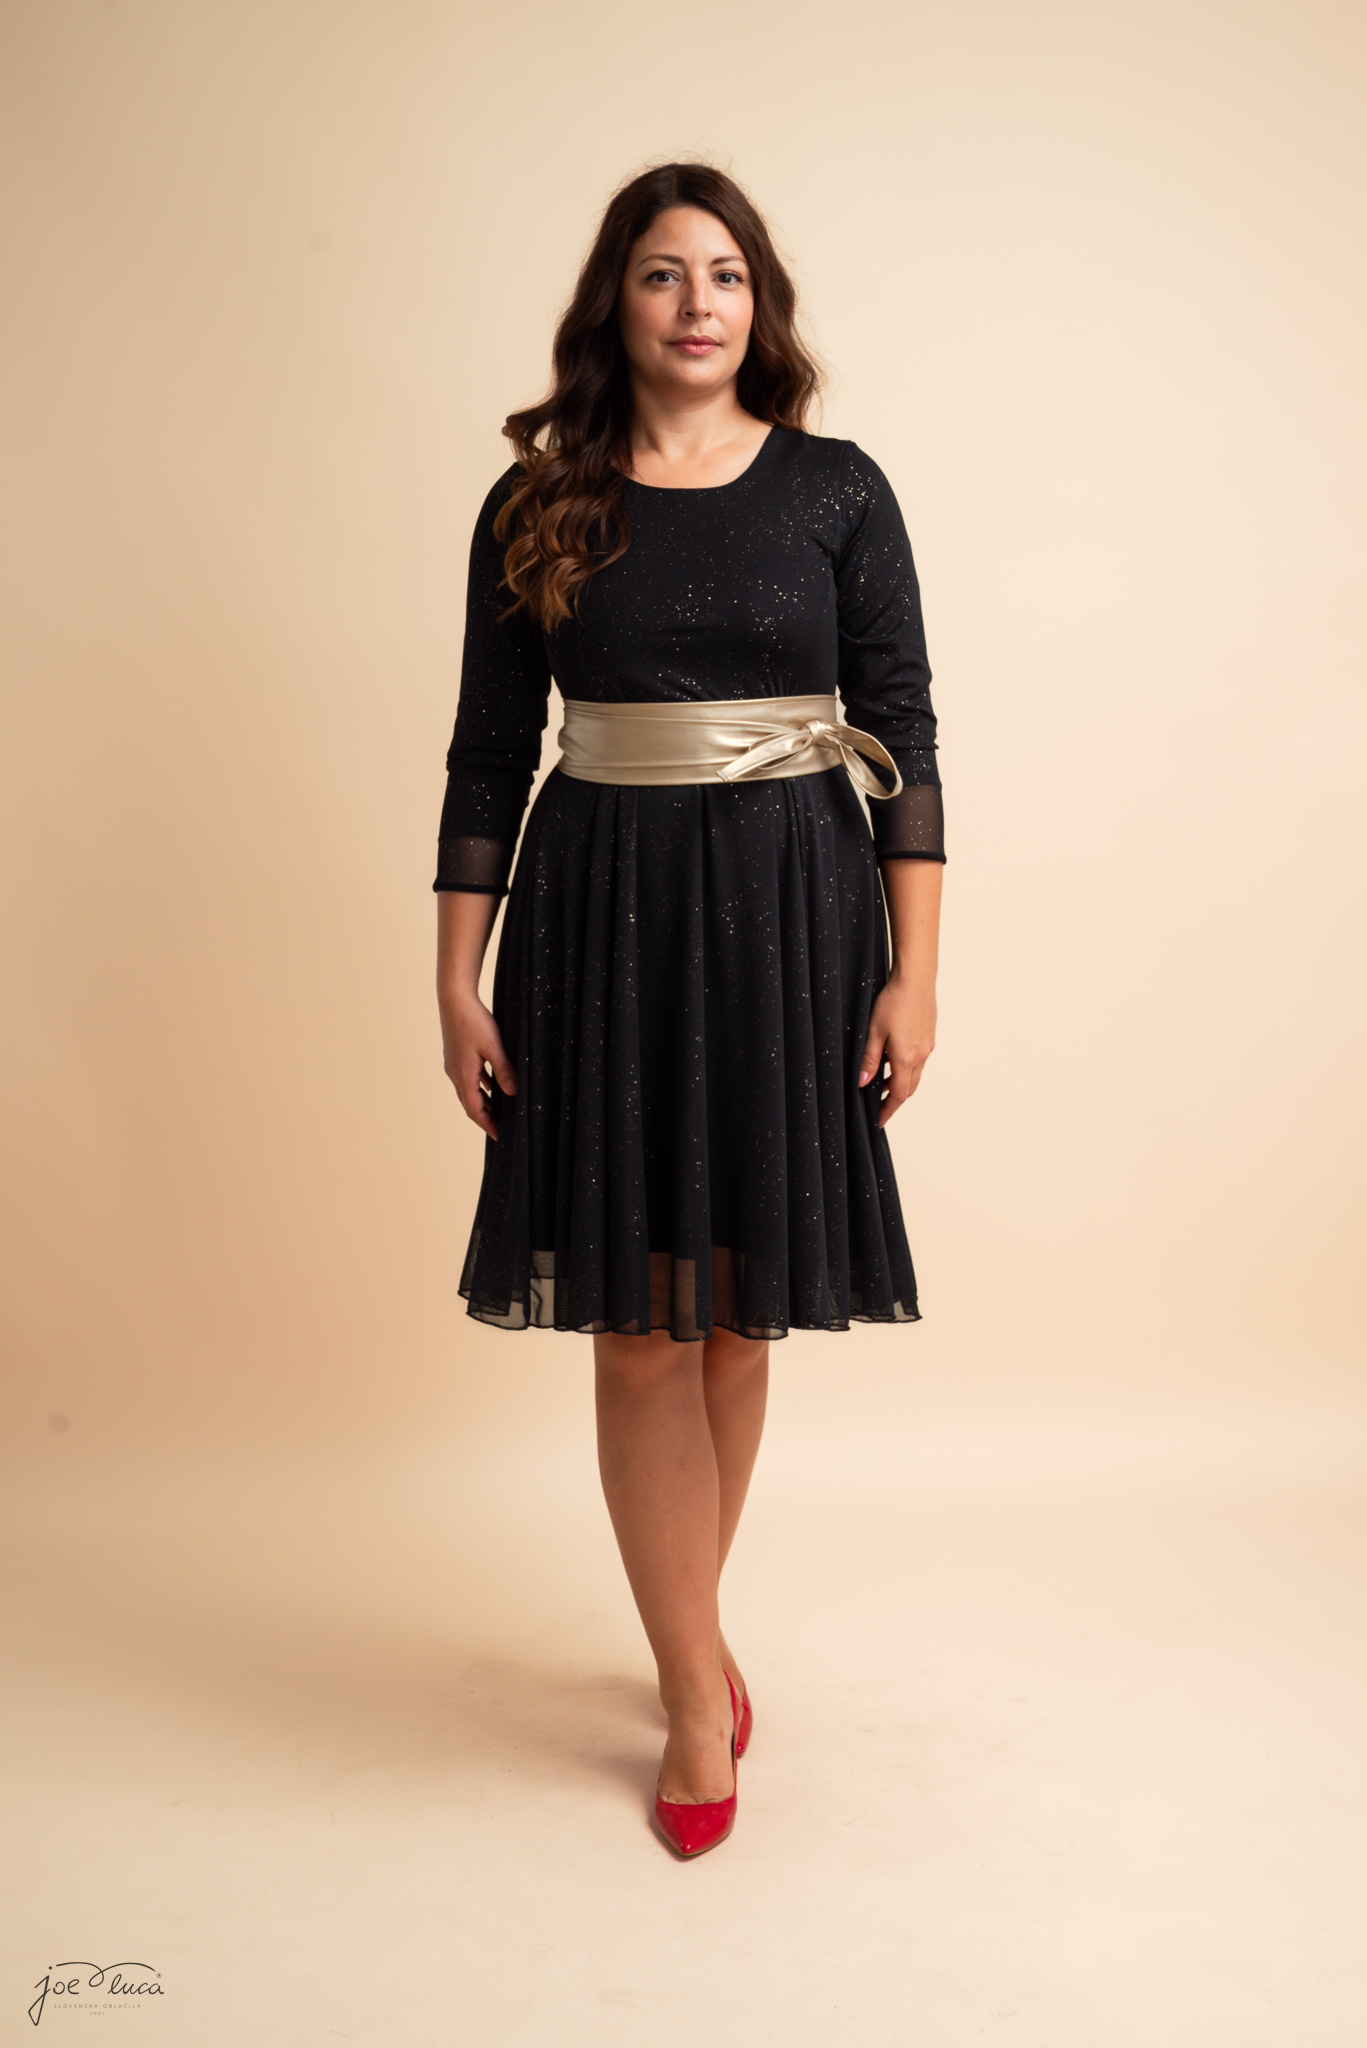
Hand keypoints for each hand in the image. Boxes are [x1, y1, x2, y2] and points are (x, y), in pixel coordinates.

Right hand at [440, 991, 515, 1139]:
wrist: (454, 999)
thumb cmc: (474, 1021)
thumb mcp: (494, 1046)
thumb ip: (503, 1070)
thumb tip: (513, 1093)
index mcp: (463, 1075)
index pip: (475, 1110)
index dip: (488, 1125)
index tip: (501, 1136)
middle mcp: (455, 1073)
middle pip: (470, 1103)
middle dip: (486, 1117)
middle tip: (501, 1129)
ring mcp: (454, 1064)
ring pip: (469, 1090)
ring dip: (483, 1102)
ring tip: (499, 1111)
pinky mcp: (456, 1055)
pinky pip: (469, 1078)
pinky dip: (481, 1086)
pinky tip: (492, 1085)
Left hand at [857, 974, 935, 1127]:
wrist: (916, 979)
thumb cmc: (894, 1001)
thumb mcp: (873, 1032)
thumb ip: (869, 1059)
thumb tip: (862, 1082)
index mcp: (906, 1059)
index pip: (898, 1095)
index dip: (888, 1110)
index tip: (880, 1120)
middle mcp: (921, 1056)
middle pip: (909, 1088)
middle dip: (894, 1100)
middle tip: (880, 1106)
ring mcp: (927, 1046)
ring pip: (915, 1074)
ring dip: (900, 1083)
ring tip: (883, 1083)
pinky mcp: (929, 1036)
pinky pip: (919, 1060)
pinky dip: (907, 1068)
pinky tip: (894, 1059)